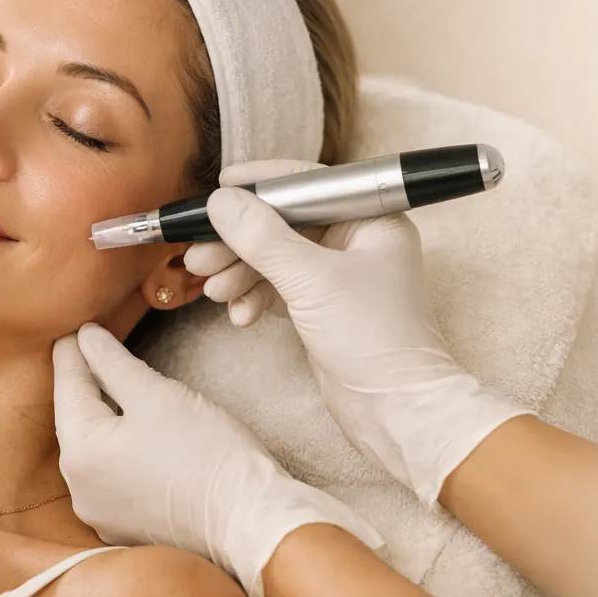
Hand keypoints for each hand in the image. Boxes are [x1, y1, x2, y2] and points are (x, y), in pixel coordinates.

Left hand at [53, 322, 384, 596]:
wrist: (248, 519)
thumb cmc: (205, 451)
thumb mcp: (156, 394)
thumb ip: (113, 363)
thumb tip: (85, 338)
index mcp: (80, 454)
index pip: (68, 388)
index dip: (72, 353)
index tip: (72, 328)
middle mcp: (80, 490)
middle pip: (78, 421)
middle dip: (85, 383)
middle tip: (89, 347)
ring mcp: (103, 515)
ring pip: (96, 450)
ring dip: (102, 417)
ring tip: (111, 383)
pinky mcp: (129, 528)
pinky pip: (114, 475)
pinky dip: (119, 448)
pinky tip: (135, 431)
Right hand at [185, 160, 532, 510]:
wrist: (398, 411)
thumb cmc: (376, 339)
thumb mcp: (313, 280)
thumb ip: (264, 238)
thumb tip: (222, 201)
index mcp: (373, 219)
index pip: (310, 184)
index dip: (263, 185)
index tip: (222, 186)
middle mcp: (358, 241)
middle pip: (286, 224)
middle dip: (241, 240)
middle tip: (199, 253)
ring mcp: (340, 276)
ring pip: (277, 259)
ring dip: (241, 272)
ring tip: (212, 288)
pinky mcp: (325, 308)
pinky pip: (279, 289)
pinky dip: (256, 297)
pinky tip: (239, 314)